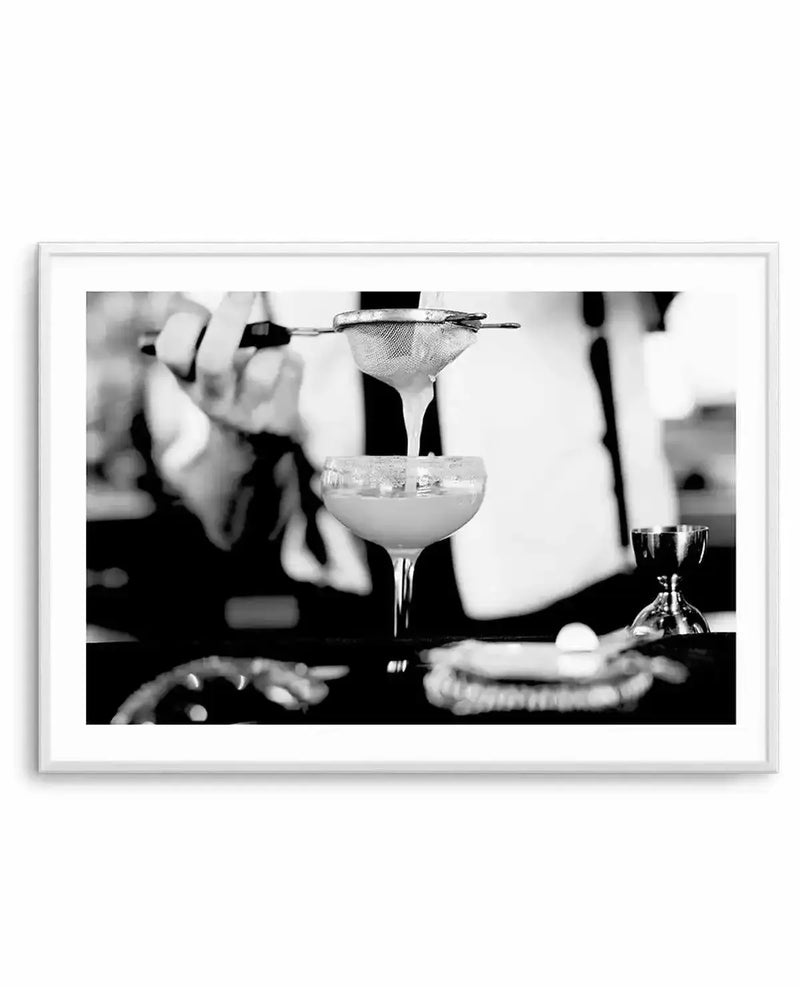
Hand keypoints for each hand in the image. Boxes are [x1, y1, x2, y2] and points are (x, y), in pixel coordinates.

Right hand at [155, 291, 302, 436]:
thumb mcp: (204, 358)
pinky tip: (284, 370)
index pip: (172, 349)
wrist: (256, 438)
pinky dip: (291, 360)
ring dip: (271, 347)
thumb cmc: (229, 382)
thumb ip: (202, 324)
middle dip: (231, 318)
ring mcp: (246, 412)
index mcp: (187, 378)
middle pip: (214, 360)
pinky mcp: (279, 417)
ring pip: (261, 369)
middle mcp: (212, 399)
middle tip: (246, 287)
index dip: (186, 321)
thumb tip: (217, 282)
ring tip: (271, 349)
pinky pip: (290, 370)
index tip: (206, 304)